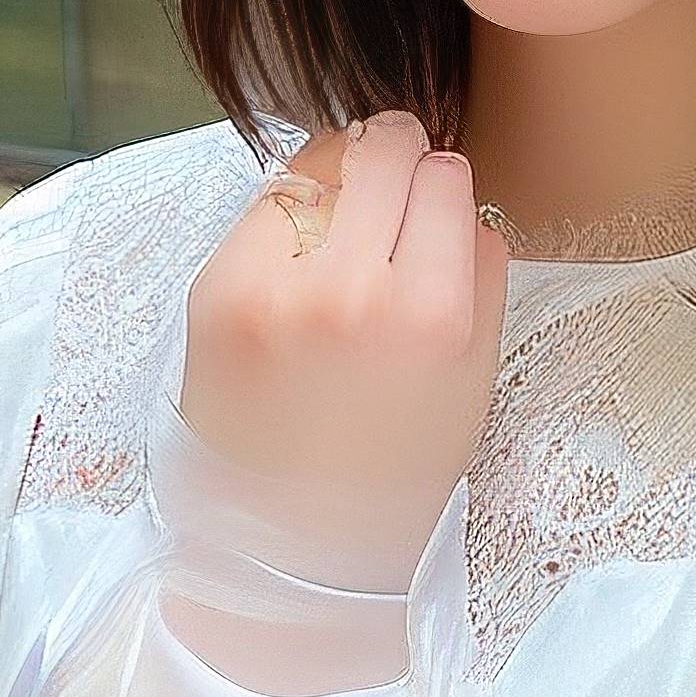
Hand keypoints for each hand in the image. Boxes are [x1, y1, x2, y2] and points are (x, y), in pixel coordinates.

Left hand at [177, 110, 510, 593]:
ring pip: (319, 161)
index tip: (436, 205)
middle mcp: (352, 289)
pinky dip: (286, 214)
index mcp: (433, 314)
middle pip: (383, 148)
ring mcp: (274, 286)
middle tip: (393, 182)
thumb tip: (456, 195)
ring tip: (342, 220)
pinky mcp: (214, 290)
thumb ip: (481, 273)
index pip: (447, 177)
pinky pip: (265, 205)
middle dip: (396, 155)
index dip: (445, 185)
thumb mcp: (474, 378)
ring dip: (339, 175)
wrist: (286, 548)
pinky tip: (297, 254)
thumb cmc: (392, 469)